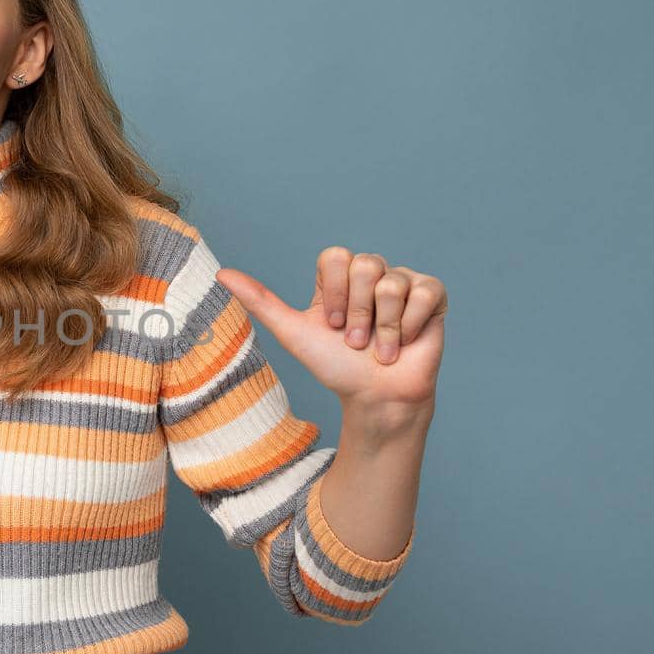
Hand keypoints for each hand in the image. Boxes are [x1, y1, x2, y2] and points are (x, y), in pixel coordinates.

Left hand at [215, 247, 445, 409]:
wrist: (375, 397)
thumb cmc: (335, 367)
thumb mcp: (293, 333)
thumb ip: (259, 302)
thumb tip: (221, 274)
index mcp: (339, 278)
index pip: (335, 256)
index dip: (333, 293)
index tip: (331, 324)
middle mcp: (371, 274)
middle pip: (365, 266)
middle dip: (357, 313)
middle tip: (356, 341)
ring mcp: (403, 282)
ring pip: (392, 283)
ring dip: (383, 327)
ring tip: (380, 348)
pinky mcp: (433, 295)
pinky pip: (425, 291)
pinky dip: (411, 325)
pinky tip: (406, 341)